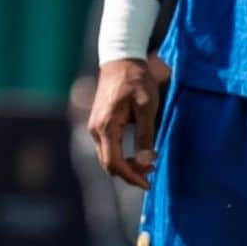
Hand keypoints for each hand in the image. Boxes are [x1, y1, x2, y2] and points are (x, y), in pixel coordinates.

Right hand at [88, 58, 158, 189]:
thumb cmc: (136, 81)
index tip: (149, 184)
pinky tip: (138, 154)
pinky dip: (121, 156)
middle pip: (108, 164)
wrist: (120, 61)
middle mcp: (95, 130)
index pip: (114, 163)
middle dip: (130, 174)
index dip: (131, 177)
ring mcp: (94, 127)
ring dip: (126, 166)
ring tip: (149, 164)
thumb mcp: (146, 107)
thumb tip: (146, 162)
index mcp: (106, 127)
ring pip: (107, 157)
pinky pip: (107, 148)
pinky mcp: (98, 124)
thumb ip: (145, 135)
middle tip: (152, 174)